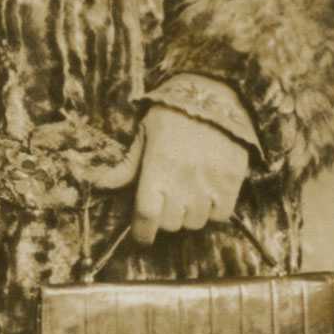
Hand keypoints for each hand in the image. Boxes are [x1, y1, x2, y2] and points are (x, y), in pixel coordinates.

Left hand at [101, 107, 250, 246]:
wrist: (214, 96)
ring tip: (188, 199)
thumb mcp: (144, 134)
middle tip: (167, 205)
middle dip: (165, 220)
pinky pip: (220, 215)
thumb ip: (127, 164)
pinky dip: (213, 213)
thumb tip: (101, 184)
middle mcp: (183, 180)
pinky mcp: (232, 182)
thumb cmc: (172, 114)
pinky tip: (208, 197)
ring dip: (188, 217)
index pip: (146, 215)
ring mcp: (209, 183)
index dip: (142, 233)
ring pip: (195, 223)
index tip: (142, 237)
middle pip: (171, 224)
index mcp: (157, 168)